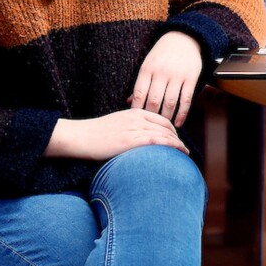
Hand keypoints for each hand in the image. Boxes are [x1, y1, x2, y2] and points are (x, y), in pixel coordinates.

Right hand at [45, 109, 188, 159]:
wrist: (80, 136)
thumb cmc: (94, 134)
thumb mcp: (115, 125)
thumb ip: (129, 128)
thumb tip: (138, 140)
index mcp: (134, 112)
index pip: (161, 119)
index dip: (172, 130)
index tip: (176, 140)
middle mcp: (137, 117)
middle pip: (166, 126)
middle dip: (178, 138)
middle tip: (183, 149)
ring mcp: (135, 128)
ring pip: (165, 133)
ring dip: (179, 144)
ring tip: (185, 154)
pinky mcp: (132, 140)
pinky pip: (158, 141)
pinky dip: (173, 146)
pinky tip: (180, 153)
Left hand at [128, 31, 202, 127]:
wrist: (184, 38)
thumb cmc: (162, 53)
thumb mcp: (148, 64)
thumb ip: (141, 83)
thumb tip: (130, 102)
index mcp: (147, 69)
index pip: (139, 93)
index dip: (137, 109)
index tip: (136, 120)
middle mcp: (162, 72)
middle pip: (154, 101)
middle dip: (151, 116)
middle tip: (150, 127)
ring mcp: (177, 76)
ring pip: (170, 103)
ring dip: (166, 117)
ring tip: (164, 127)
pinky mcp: (191, 78)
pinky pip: (186, 100)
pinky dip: (182, 114)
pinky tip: (178, 123)